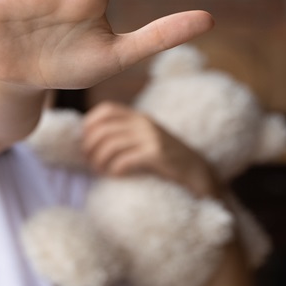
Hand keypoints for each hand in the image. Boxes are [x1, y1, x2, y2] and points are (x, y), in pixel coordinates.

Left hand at [82, 101, 220, 197]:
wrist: (199, 172)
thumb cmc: (168, 160)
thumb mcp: (148, 138)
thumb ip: (127, 134)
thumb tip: (91, 141)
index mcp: (140, 116)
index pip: (105, 110)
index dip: (89, 124)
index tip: (86, 143)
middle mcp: (144, 123)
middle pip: (103, 129)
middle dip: (90, 148)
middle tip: (90, 163)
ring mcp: (151, 138)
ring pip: (110, 146)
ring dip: (99, 162)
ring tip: (101, 172)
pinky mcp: (157, 155)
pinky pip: (124, 161)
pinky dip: (114, 170)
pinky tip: (116, 176)